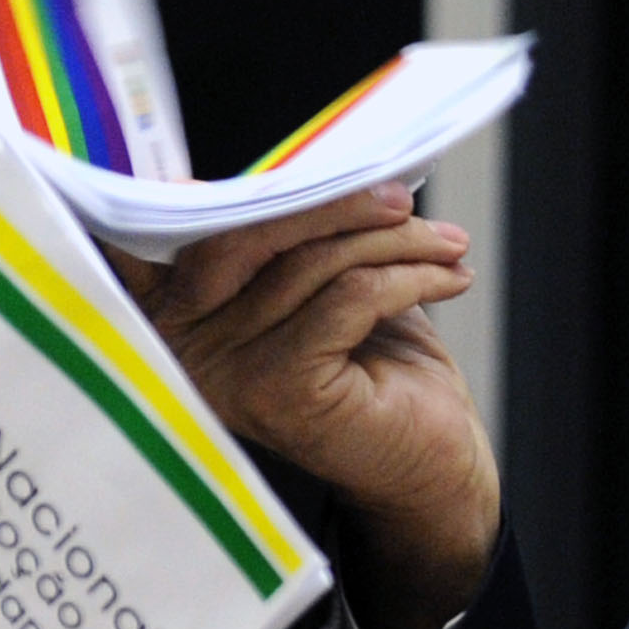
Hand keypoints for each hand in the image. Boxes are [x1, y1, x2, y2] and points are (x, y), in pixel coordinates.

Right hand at [122, 185, 497, 628]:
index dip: (249, 190)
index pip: (196, 228)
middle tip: (404, 198)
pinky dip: (410, 277)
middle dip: (336, 205)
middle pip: (248, 235)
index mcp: (176, 311)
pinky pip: (350, 298)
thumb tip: (308, 162)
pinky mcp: (282, 390)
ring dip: (396, 242)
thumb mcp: (326, 289)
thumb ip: (294, 238)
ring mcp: (227, 372)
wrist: (429, 466)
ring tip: (448, 243)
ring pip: (312, 264)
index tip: (325, 165)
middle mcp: (181, 344)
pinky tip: (451, 280)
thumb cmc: (376, 374)